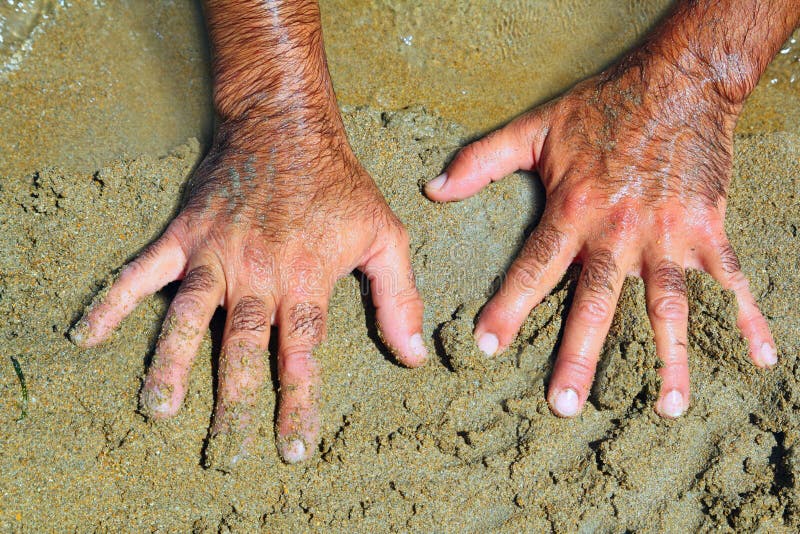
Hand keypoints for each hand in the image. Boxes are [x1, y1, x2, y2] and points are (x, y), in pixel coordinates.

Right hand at [70, 114, 425, 465]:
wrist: (287, 126)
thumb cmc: (341, 185)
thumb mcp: (385, 236)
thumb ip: (399, 298)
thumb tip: (414, 357)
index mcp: (306, 279)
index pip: (301, 354)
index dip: (298, 402)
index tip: (293, 447)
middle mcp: (257, 274)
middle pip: (242, 348)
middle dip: (234, 403)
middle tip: (223, 452)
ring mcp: (216, 254)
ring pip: (188, 318)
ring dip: (171, 364)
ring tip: (157, 408)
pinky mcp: (185, 235)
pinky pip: (142, 271)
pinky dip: (113, 301)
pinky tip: (87, 335)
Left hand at [425, 49, 775, 418]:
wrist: (677, 81)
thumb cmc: (602, 107)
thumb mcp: (534, 129)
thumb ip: (480, 162)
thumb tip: (432, 190)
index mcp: (573, 210)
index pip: (533, 268)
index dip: (508, 307)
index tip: (487, 347)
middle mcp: (618, 230)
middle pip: (596, 301)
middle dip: (579, 355)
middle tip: (564, 406)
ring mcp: (668, 233)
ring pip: (667, 304)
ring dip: (668, 357)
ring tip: (666, 407)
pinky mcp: (708, 228)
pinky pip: (731, 279)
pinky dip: (748, 317)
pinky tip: (758, 357)